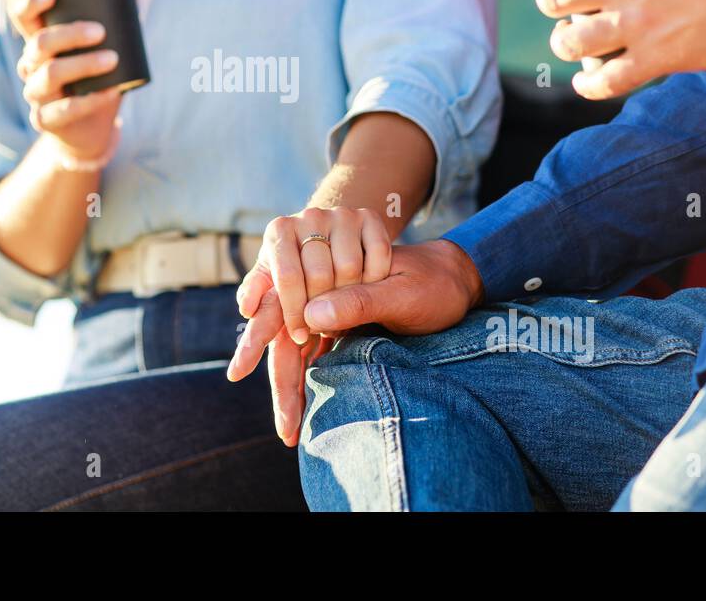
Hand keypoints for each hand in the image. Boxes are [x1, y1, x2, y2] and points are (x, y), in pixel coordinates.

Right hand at [6, 0, 141, 160]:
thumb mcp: (108, 46)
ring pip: (50, 74)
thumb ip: (117, 14)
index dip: (30, 3)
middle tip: (100, 32)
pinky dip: (90, 100)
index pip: (23, 17)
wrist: (90, 129)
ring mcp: (36, 93)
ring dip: (82, 64)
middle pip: (39, 43)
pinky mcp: (45, 119)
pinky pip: (64, 109)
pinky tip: (111, 92)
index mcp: (41, 42)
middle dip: (69, 34)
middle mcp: (32, 65)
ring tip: (112, 59)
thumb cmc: (96, 80)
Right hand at [231, 239, 481, 445]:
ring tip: (291, 432)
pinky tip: (308, 407)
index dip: (261, 344)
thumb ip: (359, 300)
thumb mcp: (400, 291)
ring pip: (298, 352)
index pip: (282, 311)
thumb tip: (311, 316)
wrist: (454, 273)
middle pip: (286, 340)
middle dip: (282, 388)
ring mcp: (331, 311)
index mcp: (325, 275)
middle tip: (286, 432)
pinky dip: (310, 381)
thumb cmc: (432, 280)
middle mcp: (322, 293)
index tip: (250, 377)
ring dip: (292, 391)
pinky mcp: (345, 324)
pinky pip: (317, 354)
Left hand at [235, 205, 391, 346]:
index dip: (295, 312)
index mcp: (278, 230)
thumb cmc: (294, 271)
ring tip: (340, 305)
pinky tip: (363, 285)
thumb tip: (247, 309)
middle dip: (321, 307)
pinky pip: (378, 254)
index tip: (300, 336)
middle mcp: (308, 215)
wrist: (328, 241)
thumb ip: (257, 297)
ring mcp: (341, 214)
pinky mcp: (368, 216)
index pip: (288, 277)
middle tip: (323, 323)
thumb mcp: (272, 283)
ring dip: (348, 296)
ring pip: (350, 267)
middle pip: (319, 275)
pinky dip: (374, 277)